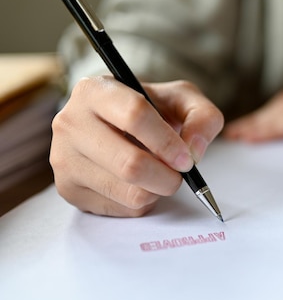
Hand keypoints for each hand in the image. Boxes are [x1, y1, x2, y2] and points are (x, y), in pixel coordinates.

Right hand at [50, 77, 223, 216]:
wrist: (118, 125)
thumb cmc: (152, 109)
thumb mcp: (182, 99)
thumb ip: (202, 117)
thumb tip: (194, 151)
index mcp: (96, 90)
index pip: (135, 116)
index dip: (168, 142)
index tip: (186, 158)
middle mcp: (70, 122)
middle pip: (130, 164)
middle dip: (167, 176)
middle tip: (179, 175)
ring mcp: (63, 158)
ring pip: (127, 191)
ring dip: (157, 191)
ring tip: (161, 176)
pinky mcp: (67, 189)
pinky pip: (119, 209)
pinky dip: (142, 203)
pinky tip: (141, 184)